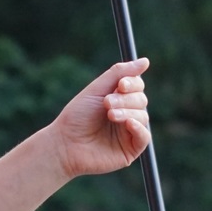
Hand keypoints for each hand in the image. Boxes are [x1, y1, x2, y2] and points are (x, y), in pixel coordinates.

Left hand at [50, 57, 151, 177]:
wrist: (65, 143)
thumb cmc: (77, 116)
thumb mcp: (97, 90)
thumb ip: (119, 73)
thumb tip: (145, 61)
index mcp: (119, 99)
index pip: (137, 86)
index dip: (133, 83)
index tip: (120, 85)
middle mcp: (127, 114)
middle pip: (141, 100)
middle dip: (126, 99)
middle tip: (107, 103)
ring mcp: (129, 132)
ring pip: (143, 116)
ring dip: (127, 112)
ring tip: (110, 115)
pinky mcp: (131, 149)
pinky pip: (144, 136)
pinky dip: (138, 128)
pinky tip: (128, 123)